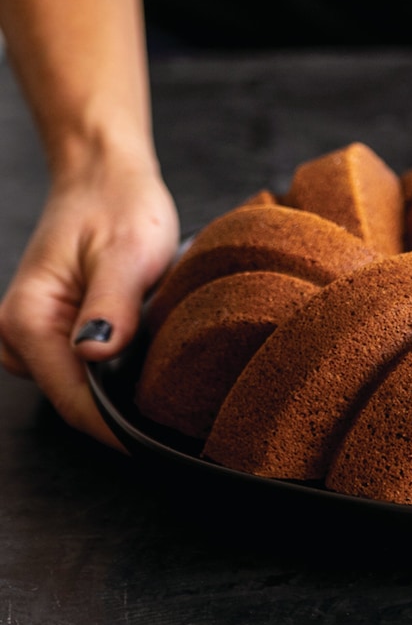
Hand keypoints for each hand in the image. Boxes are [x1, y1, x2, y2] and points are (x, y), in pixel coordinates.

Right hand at [0, 156, 178, 448]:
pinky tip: (143, 367)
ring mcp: (31, 335)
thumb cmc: (118, 206)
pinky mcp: (51, 331)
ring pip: (76, 392)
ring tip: (167, 394)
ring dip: (116, 398)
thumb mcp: (126, 251)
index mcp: (28, 319)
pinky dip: (110, 377)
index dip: (117, 429)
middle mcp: (18, 333)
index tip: (161, 447)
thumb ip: (112, 305)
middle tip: (179, 427)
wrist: (105, 176)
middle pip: (73, 402)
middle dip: (120, 418)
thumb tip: (96, 356)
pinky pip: (79, 372)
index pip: (73, 400)